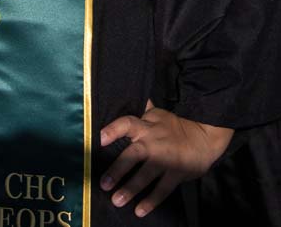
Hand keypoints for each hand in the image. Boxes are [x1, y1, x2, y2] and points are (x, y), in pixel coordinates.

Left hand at [100, 102, 232, 217]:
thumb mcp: (157, 114)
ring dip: (130, 189)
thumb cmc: (173, 126)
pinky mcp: (177, 174)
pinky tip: (139, 211)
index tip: (100, 138)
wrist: (203, 138)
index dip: (114, 130)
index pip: (127, 124)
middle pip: (133, 155)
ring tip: (116, 200)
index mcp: (146, 126)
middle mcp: (153, 142)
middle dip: (118, 169)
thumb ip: (141, 109)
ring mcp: (166, 159)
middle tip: (104, 183)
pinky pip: (162, 190)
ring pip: (146, 175)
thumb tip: (123, 94)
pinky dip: (151, 201)